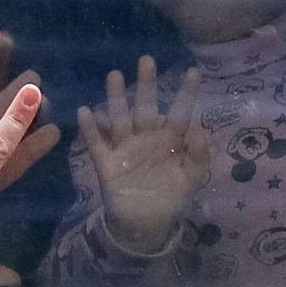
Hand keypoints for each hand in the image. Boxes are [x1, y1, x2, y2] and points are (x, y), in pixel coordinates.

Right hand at [77, 57, 207, 255]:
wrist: (145, 227)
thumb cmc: (170, 199)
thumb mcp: (191, 180)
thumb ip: (198, 156)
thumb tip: (200, 129)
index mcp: (170, 141)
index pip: (180, 112)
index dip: (186, 94)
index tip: (193, 71)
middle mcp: (146, 138)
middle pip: (146, 107)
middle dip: (147, 85)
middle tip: (147, 60)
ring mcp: (125, 148)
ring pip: (120, 117)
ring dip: (117, 98)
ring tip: (115, 75)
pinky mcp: (106, 162)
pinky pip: (97, 143)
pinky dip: (90, 128)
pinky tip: (85, 111)